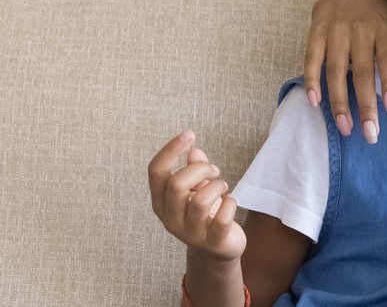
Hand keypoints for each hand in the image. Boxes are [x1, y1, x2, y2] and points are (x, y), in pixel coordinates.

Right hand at [147, 131, 245, 262]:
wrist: (217, 252)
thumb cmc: (205, 215)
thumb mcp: (196, 190)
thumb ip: (194, 171)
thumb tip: (194, 150)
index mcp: (161, 203)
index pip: (155, 171)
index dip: (170, 149)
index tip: (189, 134)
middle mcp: (170, 219)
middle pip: (177, 184)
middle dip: (200, 170)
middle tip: (214, 171)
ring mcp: (190, 233)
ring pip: (200, 200)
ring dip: (217, 185)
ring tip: (223, 186)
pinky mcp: (212, 242)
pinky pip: (221, 218)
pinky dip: (230, 203)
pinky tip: (231, 201)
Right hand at [306, 0, 386, 144]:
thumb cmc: (378, 17)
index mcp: (385, 30)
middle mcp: (361, 30)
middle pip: (362, 71)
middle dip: (366, 104)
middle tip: (369, 133)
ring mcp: (336, 31)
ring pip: (336, 70)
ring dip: (339, 101)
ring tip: (345, 127)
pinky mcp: (316, 32)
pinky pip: (312, 59)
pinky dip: (311, 80)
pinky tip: (314, 102)